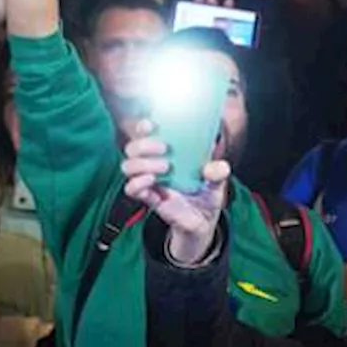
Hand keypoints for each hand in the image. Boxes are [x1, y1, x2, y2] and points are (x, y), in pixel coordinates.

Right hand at [122, 120, 229, 265]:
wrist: (203, 222)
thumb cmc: (205, 194)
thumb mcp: (216, 181)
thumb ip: (218, 172)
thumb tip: (217, 167)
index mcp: (167, 154)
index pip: (146, 134)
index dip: (143, 126)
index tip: (153, 124)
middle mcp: (154, 165)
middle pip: (131, 148)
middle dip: (143, 144)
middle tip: (164, 148)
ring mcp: (150, 182)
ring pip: (128, 166)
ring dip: (143, 163)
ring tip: (165, 167)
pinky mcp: (150, 199)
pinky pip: (131, 189)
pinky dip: (138, 183)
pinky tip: (152, 181)